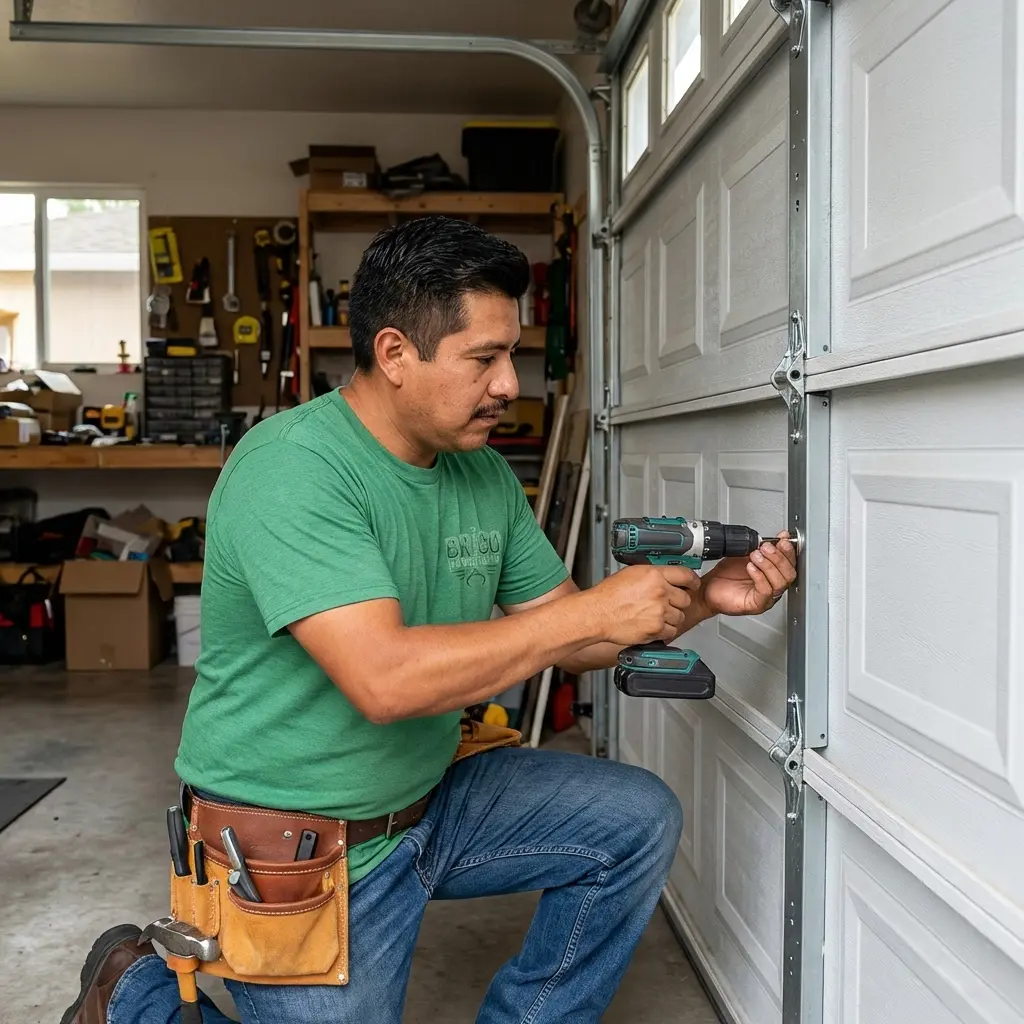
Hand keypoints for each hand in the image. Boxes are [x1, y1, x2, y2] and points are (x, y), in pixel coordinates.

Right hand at [587, 564, 701, 646]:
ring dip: (671, 617)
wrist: (596, 614)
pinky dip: (665, 631)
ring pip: (680, 616)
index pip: (685, 575)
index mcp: (654, 575)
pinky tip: (653, 625)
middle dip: (678, 602)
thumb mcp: (631, 573)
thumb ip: (652, 574)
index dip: (692, 580)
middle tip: (667, 603)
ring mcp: (659, 612)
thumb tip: (665, 576)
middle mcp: (659, 592)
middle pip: (685, 598)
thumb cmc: (608, 595)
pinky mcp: (656, 629)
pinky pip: (672, 631)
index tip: (693, 584)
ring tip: (656, 615)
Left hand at [701, 531, 796, 616]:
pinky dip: (760, 576)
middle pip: (789, 574)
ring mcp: (767, 596)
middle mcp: (773, 586)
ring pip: (780, 582)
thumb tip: (776, 537)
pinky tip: (751, 567)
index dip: (788, 550)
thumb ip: (761, 547)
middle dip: (779, 557)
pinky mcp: (757, 604)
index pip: (790, 563)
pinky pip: (765, 591)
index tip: (782, 539)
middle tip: (765, 547)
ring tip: (755, 556)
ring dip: (769, 565)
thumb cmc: (727, 575)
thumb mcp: (746, 555)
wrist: (708, 588)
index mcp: (774, 573)